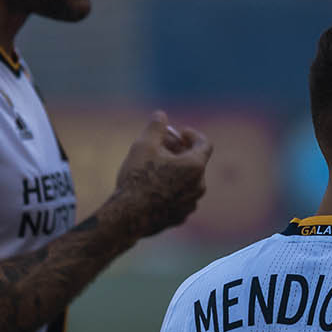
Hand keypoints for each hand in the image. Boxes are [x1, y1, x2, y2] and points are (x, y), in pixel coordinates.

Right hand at [112, 111, 211, 236]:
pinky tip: (153, 187)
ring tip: (155, 166)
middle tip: (161, 146)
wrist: (127, 216)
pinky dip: (171, 188)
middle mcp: (199, 186)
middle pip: (195, 162)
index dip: (192, 135)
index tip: (179, 133)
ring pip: (188, 181)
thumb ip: (156, 127)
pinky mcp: (180, 217)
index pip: (204, 144)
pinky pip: (180, 198)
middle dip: (179, 151)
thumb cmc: (136, 178)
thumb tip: (161, 114)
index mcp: (195, 166)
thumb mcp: (144, 145)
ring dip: (176, 171)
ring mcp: (190, 204)